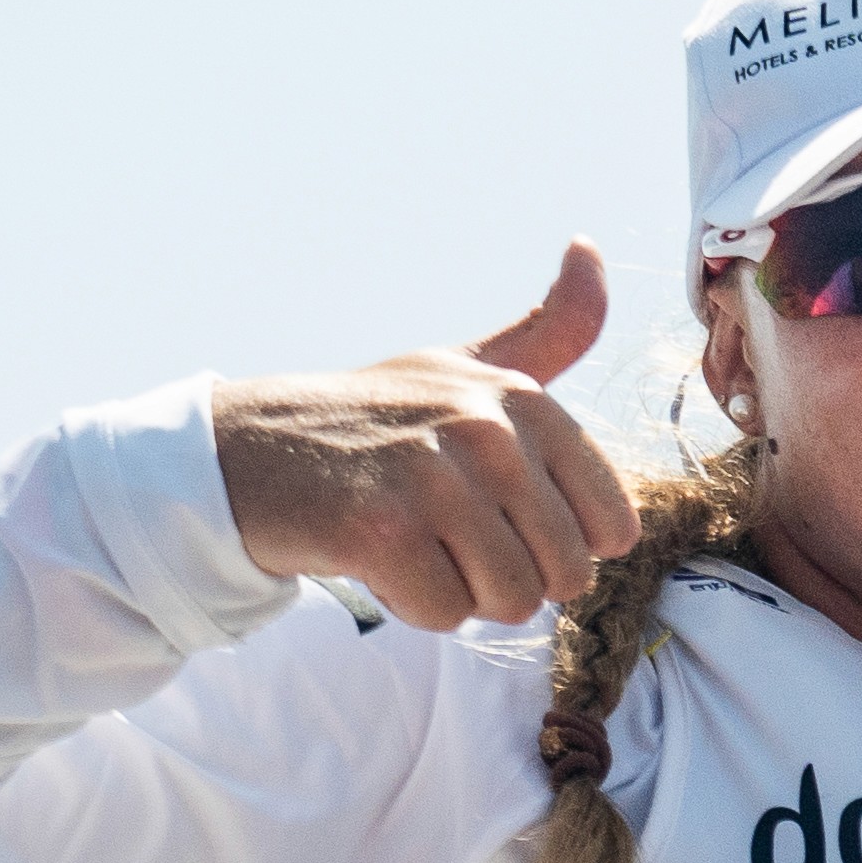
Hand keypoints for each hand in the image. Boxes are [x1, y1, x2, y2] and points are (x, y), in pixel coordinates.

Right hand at [213, 251, 637, 631]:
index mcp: (524, 400)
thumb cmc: (376, 420)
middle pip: (565, 575)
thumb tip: (590, 247)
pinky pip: (447, 616)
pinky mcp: (381, 531)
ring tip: (414, 539)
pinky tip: (377, 556)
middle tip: (446, 531)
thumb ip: (550, 330)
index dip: (558, 542)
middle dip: (510, 574)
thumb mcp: (466, 367)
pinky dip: (413, 604)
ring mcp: (433, 479)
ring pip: (512, 602)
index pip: (612, 530)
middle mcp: (486, 430)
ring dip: (463, 592)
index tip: (500, 509)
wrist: (249, 450)